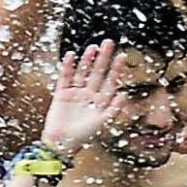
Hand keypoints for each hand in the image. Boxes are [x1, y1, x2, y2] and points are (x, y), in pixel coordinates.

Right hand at [40, 40, 123, 160]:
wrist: (61, 144)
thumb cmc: (83, 136)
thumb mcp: (103, 123)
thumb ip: (114, 108)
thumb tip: (125, 94)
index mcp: (100, 101)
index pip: (110, 81)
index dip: (116, 69)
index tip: (122, 56)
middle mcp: (89, 94)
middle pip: (97, 72)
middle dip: (103, 58)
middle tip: (108, 43)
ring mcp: (75, 93)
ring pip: (82, 72)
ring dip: (87, 60)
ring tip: (92, 47)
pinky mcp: (61, 94)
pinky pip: (65, 78)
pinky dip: (68, 67)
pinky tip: (72, 56)